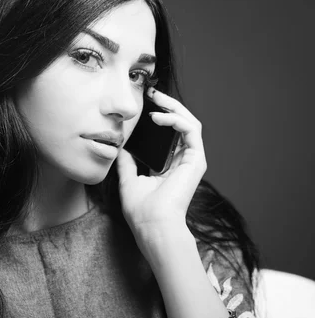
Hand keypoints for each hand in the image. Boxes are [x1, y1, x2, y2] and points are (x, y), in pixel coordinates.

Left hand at [116, 87, 206, 233]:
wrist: (152, 225)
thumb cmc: (141, 210)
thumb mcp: (129, 180)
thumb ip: (128, 163)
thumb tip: (120, 147)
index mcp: (169, 166)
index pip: (168, 134)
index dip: (159, 116)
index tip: (144, 104)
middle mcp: (183, 161)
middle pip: (180, 124)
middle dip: (167, 105)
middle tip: (152, 92)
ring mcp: (192, 160)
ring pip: (189, 122)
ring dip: (173, 106)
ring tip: (156, 97)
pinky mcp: (197, 160)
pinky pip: (191, 130)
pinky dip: (176, 119)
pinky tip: (159, 117)